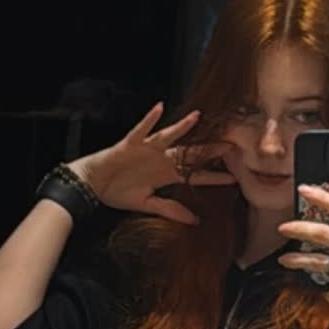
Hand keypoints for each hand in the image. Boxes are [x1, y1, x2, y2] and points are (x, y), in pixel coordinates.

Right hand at [69, 103, 234, 226]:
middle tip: (231, 144)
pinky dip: (150, 119)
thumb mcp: (147, 205)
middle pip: (189, 153)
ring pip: (169, 137)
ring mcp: (147, 150)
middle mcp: (161, 159)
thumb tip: (195, 220)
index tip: (235, 178)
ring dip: (183, 127)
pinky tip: (159, 108)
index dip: (214, 177)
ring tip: (198, 117)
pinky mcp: (131, 143)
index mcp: (166, 175)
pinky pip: (142, 129)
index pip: (195, 175)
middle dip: (209, 150)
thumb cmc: (117, 192)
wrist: (92, 185)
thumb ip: (170, 209)